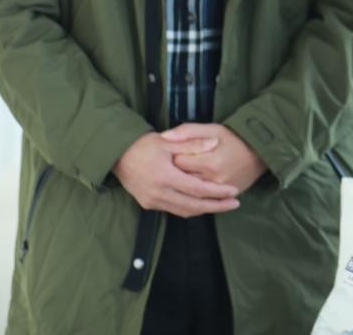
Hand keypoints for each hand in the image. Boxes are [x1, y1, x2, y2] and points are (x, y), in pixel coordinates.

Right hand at [113, 132, 241, 217]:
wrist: (117, 155)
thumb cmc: (143, 145)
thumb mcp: (169, 141)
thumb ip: (193, 144)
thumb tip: (215, 143)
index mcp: (166, 177)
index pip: (198, 189)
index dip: (218, 192)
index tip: (234, 192)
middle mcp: (159, 193)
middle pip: (194, 205)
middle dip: (216, 206)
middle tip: (235, 203)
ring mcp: (152, 201)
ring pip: (184, 211)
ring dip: (203, 209)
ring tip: (222, 205)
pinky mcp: (148, 204)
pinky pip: (173, 210)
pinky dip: (189, 208)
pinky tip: (201, 203)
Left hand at [164, 122, 267, 193]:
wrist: (260, 152)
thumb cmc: (235, 138)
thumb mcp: (212, 129)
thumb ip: (188, 132)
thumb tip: (165, 136)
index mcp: (209, 162)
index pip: (178, 162)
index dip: (172, 156)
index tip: (170, 151)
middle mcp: (213, 180)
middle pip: (182, 180)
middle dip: (174, 173)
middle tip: (173, 165)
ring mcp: (218, 191)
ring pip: (190, 193)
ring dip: (181, 187)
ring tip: (176, 178)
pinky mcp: (222, 198)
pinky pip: (201, 201)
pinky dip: (192, 197)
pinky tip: (186, 191)